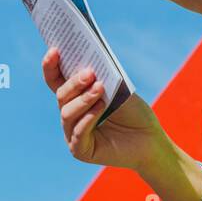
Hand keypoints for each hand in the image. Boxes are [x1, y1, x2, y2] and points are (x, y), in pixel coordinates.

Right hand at [41, 46, 168, 169]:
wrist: (150, 138)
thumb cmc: (134, 112)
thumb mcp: (117, 89)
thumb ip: (101, 77)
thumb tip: (86, 62)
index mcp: (76, 97)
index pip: (56, 80)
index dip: (51, 65)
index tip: (54, 49)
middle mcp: (71, 115)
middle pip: (61, 95)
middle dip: (74, 83)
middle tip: (89, 73)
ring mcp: (73, 134)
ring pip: (67, 113)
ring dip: (83, 99)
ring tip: (100, 88)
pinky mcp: (80, 150)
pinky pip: (78, 133)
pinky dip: (88, 118)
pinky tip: (101, 107)